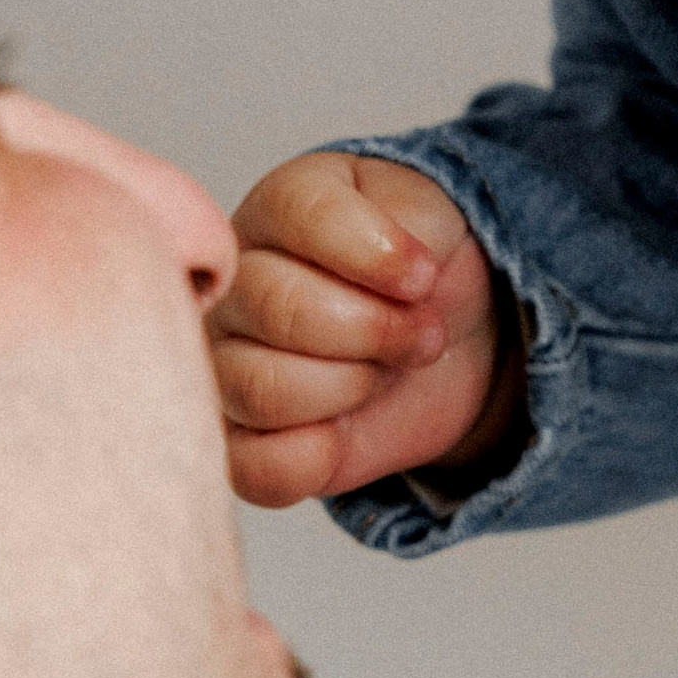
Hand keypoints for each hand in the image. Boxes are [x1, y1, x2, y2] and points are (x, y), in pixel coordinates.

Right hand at [209, 153, 519, 509]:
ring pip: (261, 389)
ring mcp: (227, 364)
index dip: (377, 256)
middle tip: (422, 334)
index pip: (304, 217)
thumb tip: (401, 273)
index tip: (425, 275)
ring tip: (385, 374)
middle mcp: (236, 284)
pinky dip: (311, 457)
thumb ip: (414, 221)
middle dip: (376, 330)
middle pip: (280, 310)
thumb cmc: (425, 266)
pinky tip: (345, 431)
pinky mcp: (242, 443)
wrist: (450, 336)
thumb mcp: (436, 217)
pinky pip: (250, 467)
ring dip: (351, 388)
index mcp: (280, 209)